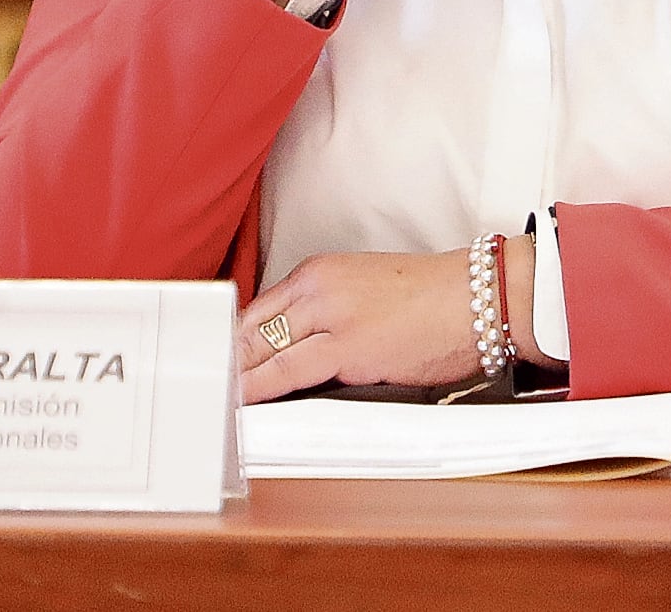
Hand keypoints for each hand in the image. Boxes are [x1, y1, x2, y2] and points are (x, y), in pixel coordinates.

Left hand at [235, 241, 542, 403]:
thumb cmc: (432, 299)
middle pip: (248, 327)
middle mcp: (316, 287)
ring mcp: (329, 316)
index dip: (228, 340)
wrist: (477, 297)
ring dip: (230, 377)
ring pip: (259, 349)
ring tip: (206, 398)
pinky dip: (255, 388)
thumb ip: (327, 313)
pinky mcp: (346, 347)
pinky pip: (284, 371)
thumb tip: (296, 349)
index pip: (256, 309)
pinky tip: (238, 400)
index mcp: (320, 271)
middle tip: (194, 383)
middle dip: (220, 359)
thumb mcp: (367, 291)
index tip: (210, 362)